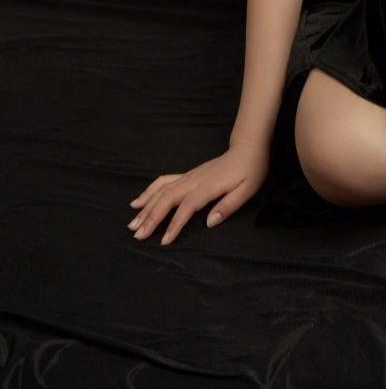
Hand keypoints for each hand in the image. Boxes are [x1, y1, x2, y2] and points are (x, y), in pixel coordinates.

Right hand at [126, 141, 269, 245]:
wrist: (248, 148)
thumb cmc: (250, 170)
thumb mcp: (247, 190)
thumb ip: (228, 206)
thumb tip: (209, 222)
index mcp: (209, 186)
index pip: (187, 207)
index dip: (174, 224)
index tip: (163, 241)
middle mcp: (194, 180)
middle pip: (168, 198)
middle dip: (151, 217)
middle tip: (137, 235)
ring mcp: (189, 176)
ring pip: (162, 190)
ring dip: (146, 206)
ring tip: (132, 222)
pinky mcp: (188, 175)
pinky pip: (164, 182)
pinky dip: (149, 191)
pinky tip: (138, 200)